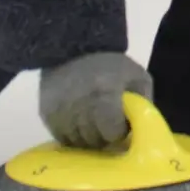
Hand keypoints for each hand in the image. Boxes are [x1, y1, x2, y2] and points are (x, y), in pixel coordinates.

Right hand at [36, 52, 153, 148]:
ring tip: (93, 122)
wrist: (73, 47)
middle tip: (107, 123)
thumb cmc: (111, 64)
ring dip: (87, 138)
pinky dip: (72, 134)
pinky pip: (62, 138)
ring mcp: (60, 111)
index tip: (121, 124)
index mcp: (104, 94)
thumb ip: (143, 105)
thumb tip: (142, 132)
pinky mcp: (46, 114)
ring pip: (77, 143)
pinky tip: (79, 122)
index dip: (119, 131)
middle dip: (104, 137)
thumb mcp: (137, 77)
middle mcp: (79, 105)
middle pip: (94, 141)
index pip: (111, 133)